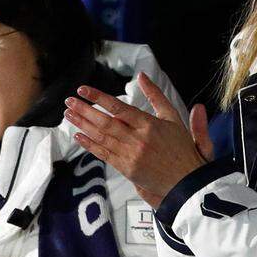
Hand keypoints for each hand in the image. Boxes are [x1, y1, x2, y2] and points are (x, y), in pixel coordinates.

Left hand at [63, 73, 212, 206]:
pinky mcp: (126, 169)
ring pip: (101, 137)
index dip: (98, 98)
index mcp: (149, 124)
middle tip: (69, 101)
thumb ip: (156, 95)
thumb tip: (142, 76)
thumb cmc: (181, 147)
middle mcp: (137, 139)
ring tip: (69, 114)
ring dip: (83, 125)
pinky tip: (78, 135)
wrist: (187, 180)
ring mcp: (130, 155)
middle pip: (105, 122)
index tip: (83, 90)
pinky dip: (89, 145)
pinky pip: (104, 154)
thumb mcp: (172, 117)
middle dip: (84, 110)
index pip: (118, 107)